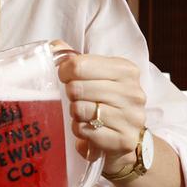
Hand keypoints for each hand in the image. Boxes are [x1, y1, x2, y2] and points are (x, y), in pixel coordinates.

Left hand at [54, 43, 145, 175]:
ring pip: (80, 110)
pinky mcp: (123, 140)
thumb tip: (54, 47)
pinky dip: (79, 130)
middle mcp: (132, 92)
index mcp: (126, 70)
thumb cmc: (108, 103)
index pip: (80, 65)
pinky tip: (88, 129)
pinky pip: (84, 131)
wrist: (130, 139)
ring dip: (75, 114)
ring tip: (84, 114)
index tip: (65, 78)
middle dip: (71, 95)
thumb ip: (76, 60)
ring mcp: (131, 117)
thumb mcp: (98, 76)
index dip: (64, 72)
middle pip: (77, 88)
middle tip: (77, 99)